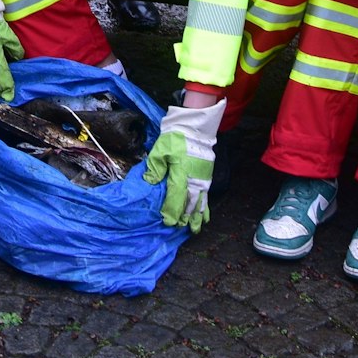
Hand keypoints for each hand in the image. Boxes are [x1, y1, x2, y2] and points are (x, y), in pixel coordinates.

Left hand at [142, 101, 224, 231]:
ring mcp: (203, 178)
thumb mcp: (160, 149)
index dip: (172, 211)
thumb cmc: (175, 139)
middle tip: (181, 229)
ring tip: (195, 229)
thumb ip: (155, 167)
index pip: (176, 197)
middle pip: (190, 203)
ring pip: (200, 201)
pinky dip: (205, 207)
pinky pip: (207, 195)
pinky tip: (205, 216)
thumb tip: (150, 182)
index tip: (168, 222)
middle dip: (185, 217)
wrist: (195, 128)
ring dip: (197, 216)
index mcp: (181, 173)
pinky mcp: (207, 176)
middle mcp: (194, 179)